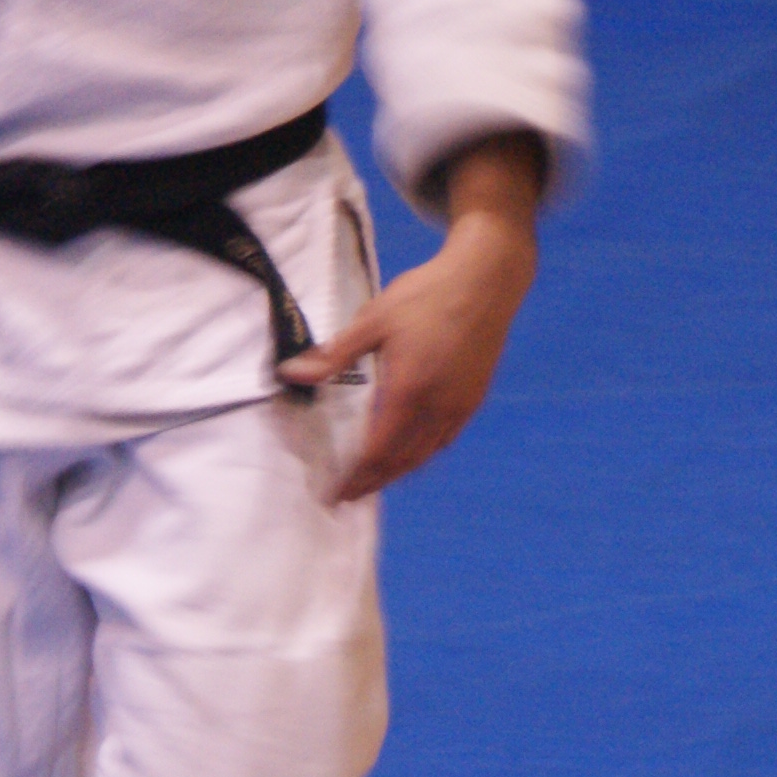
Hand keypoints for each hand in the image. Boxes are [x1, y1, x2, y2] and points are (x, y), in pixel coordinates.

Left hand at [278, 135, 541, 504]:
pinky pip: (445, 439)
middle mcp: (438, 408)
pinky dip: (423, 454)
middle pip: (403, 462)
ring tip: (375, 480)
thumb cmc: (426, 295)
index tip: (336, 494)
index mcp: (409, 391)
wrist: (486, 279)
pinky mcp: (474, 398)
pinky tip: (412, 451)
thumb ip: (334, 355)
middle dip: (374, 483)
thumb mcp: (373, 320)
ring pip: (426, 454)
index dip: (357, 478)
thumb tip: (291, 373)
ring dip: (398, 472)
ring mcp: (461, 406)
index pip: (378, 452)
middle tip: (350, 496)